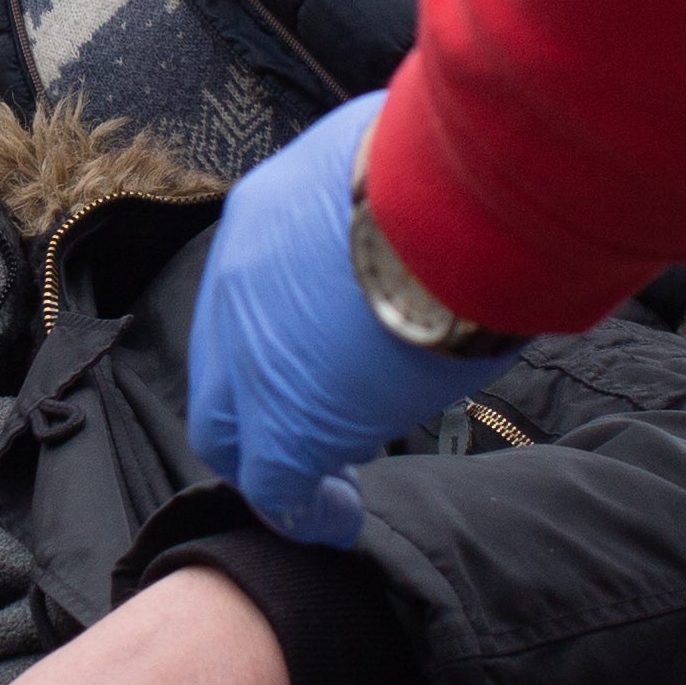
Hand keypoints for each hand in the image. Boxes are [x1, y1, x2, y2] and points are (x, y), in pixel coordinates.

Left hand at [186, 91, 500, 546]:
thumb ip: (382, 202)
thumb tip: (419, 216)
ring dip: (286, 453)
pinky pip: (276, 484)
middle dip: (259, 411)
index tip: (322, 363)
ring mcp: (254, 355)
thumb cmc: (460, 170)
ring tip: (338, 479)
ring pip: (241, 425)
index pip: (246, 297)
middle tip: (313, 441)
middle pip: (223, 369)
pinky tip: (337, 519)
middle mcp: (239, 279)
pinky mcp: (288, 422)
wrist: (462, 198)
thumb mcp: (400, 165)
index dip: (275, 341)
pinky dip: (306, 510)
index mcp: (266, 212)